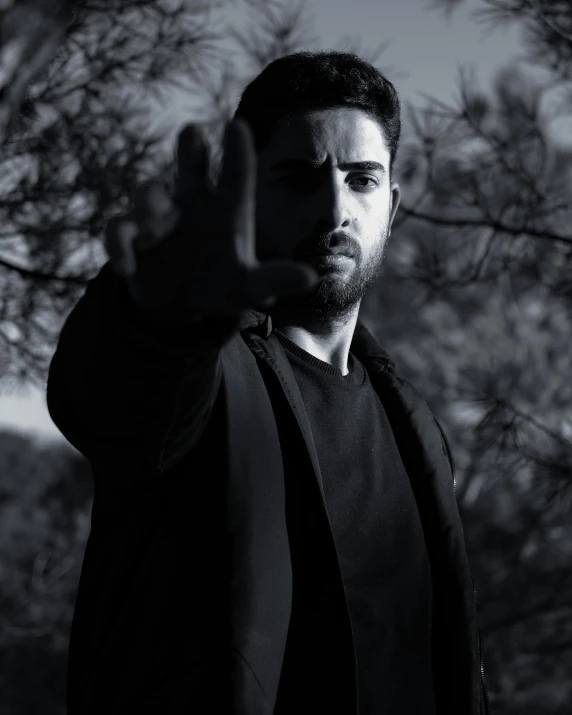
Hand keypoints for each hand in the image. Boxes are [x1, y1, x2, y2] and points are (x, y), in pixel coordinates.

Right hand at [104, 118, 318, 322]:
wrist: (180, 306)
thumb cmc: (220, 286)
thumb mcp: (248, 287)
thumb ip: (275, 279)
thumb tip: (311, 277)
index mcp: (225, 209)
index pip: (235, 174)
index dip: (236, 151)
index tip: (238, 126)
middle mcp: (192, 203)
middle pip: (189, 165)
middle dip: (190, 150)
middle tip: (193, 134)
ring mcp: (158, 217)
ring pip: (148, 193)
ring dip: (151, 206)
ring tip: (157, 231)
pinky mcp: (131, 238)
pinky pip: (119, 230)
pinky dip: (120, 245)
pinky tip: (129, 268)